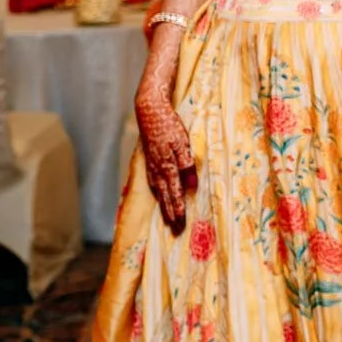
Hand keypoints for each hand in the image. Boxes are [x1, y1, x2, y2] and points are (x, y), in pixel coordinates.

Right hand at [135, 76, 195, 233]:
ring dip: (163, 207)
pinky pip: (153, 182)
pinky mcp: (149, 160)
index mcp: (167, 167)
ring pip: (158, 192)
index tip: (180, 223)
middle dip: (170, 214)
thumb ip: (187, 164)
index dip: (177, 208)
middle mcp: (157, 170)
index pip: (174, 193)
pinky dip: (157, 194)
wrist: (149, 111)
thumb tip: (192, 186)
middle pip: (165, 197)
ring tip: (168, 220)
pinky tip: (160, 197)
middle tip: (175, 231)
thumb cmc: (169, 125)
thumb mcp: (183, 143)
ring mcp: (151, 166)